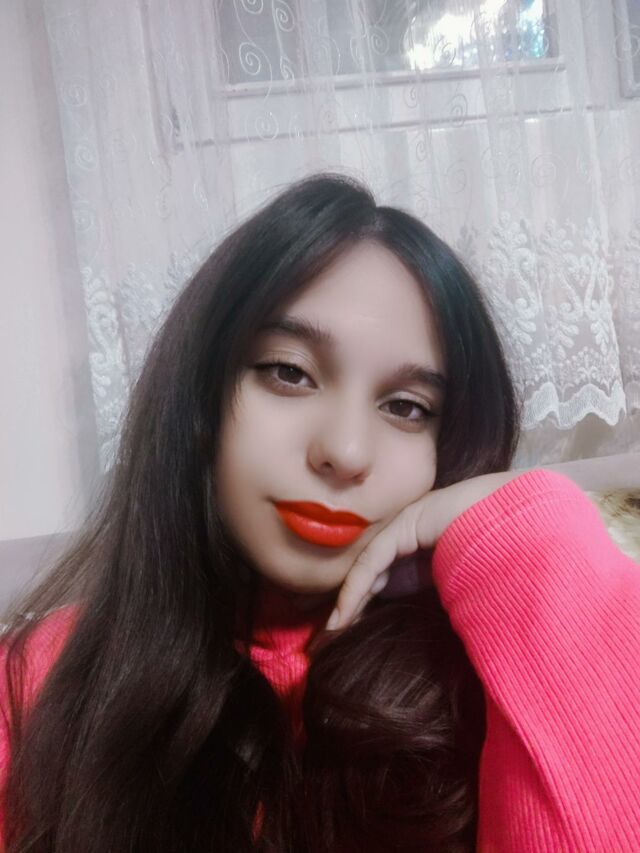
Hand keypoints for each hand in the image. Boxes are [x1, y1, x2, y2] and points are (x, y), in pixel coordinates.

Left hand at [326, 470, 519, 629]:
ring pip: (367, 567)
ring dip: (347, 601)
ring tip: (332, 630)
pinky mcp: (405, 524)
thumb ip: (433, 596)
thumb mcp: (458, 588)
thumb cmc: (500, 559)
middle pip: (369, 572)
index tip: (346, 634)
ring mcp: (407, 525)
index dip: (362, 604)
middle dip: (349, 604)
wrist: (522, 526)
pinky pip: (373, 560)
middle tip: (329, 636)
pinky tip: (343, 613)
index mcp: (424, 548)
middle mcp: (411, 535)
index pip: (383, 577)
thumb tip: (414, 633)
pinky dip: (357, 588)